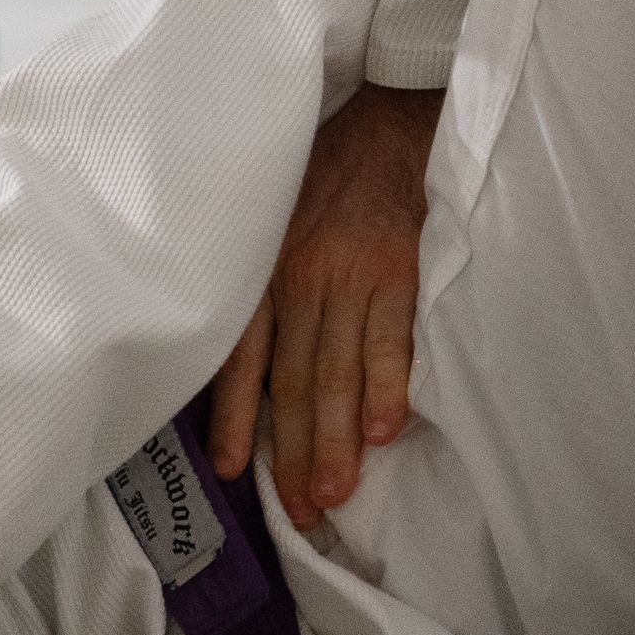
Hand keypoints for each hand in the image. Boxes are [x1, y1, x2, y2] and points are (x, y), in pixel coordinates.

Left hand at [209, 80, 441, 524]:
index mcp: (262, 270)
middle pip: (294, 381)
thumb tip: (240, 353)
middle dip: (295, 452)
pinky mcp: (401, 271)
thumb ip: (256, 278)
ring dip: (337, 440)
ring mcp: (351, 277)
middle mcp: (299, 279)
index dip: (236, 417)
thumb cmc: (320, 174)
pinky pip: (393, 337)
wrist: (385, 120)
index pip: (240, 357)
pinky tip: (384, 432)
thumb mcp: (266, 217)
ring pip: (339, 372)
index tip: (233, 472)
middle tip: (299, 514)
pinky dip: (387, 385)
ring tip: (333, 495)